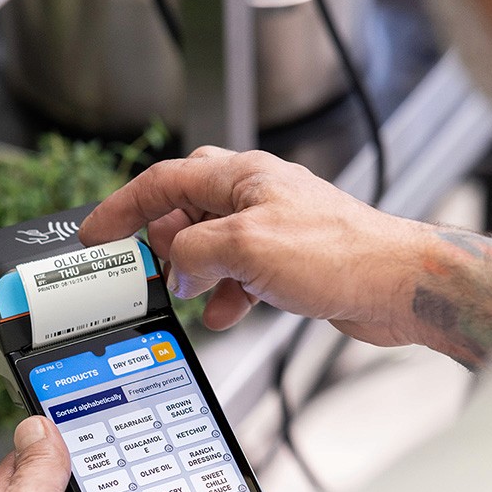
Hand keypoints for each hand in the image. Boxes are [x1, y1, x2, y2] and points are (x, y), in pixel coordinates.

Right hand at [80, 146, 424, 344]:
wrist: (395, 285)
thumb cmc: (338, 253)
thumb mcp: (246, 247)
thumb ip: (195, 251)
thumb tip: (176, 266)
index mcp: (241, 176)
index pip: (164, 181)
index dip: (123, 208)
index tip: (96, 234)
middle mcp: (256, 197)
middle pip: (186, 211)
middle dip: (163, 244)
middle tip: (146, 272)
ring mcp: (273, 230)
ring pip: (212, 249)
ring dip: (195, 276)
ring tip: (187, 296)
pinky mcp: (288, 264)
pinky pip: (239, 277)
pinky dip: (225, 296)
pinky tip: (223, 314)